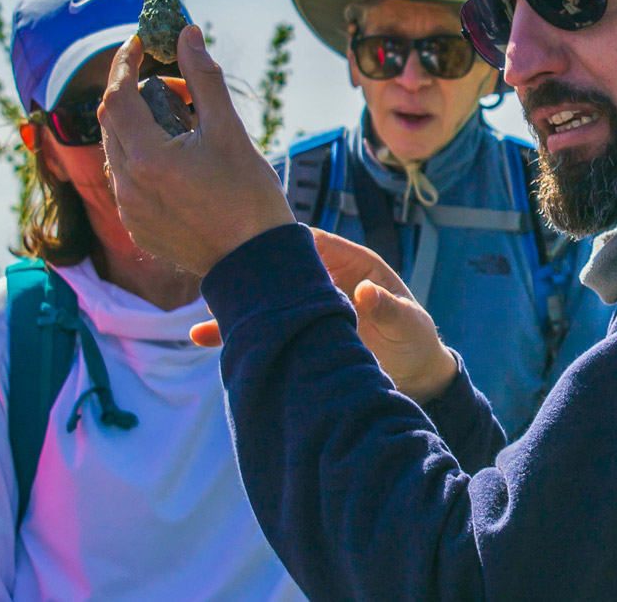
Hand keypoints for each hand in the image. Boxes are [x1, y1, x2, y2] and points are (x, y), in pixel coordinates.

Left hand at [99, 27, 293, 276]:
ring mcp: (130, 212)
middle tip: (176, 85)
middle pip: (113, 124)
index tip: (140, 44)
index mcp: (148, 159)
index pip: (116, 98)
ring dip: (141, 129)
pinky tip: (180, 162)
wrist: (258, 262)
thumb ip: (204, 80)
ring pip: (120, 154)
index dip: (124, 65)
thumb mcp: (230, 131)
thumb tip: (188, 35)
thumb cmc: (250, 197)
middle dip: (137, 95)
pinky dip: (145, 160)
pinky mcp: (138, 229)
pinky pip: (129, 184)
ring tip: (184, 125)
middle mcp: (128, 186)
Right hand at [191, 229, 457, 403]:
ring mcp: (309, 307)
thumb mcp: (409, 324)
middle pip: (281, 267)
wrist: (414, 376)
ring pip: (266, 297)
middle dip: (250, 269)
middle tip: (216, 273)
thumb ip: (388, 307)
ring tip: (200, 311)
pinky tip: (202, 337)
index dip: (287, 241)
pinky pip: (263, 327)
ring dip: (236, 303)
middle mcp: (326, 280)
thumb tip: (363, 291)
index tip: (258, 243)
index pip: (314, 243)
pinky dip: (236, 331)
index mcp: (354, 265)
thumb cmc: (416, 340)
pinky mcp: (298, 332)